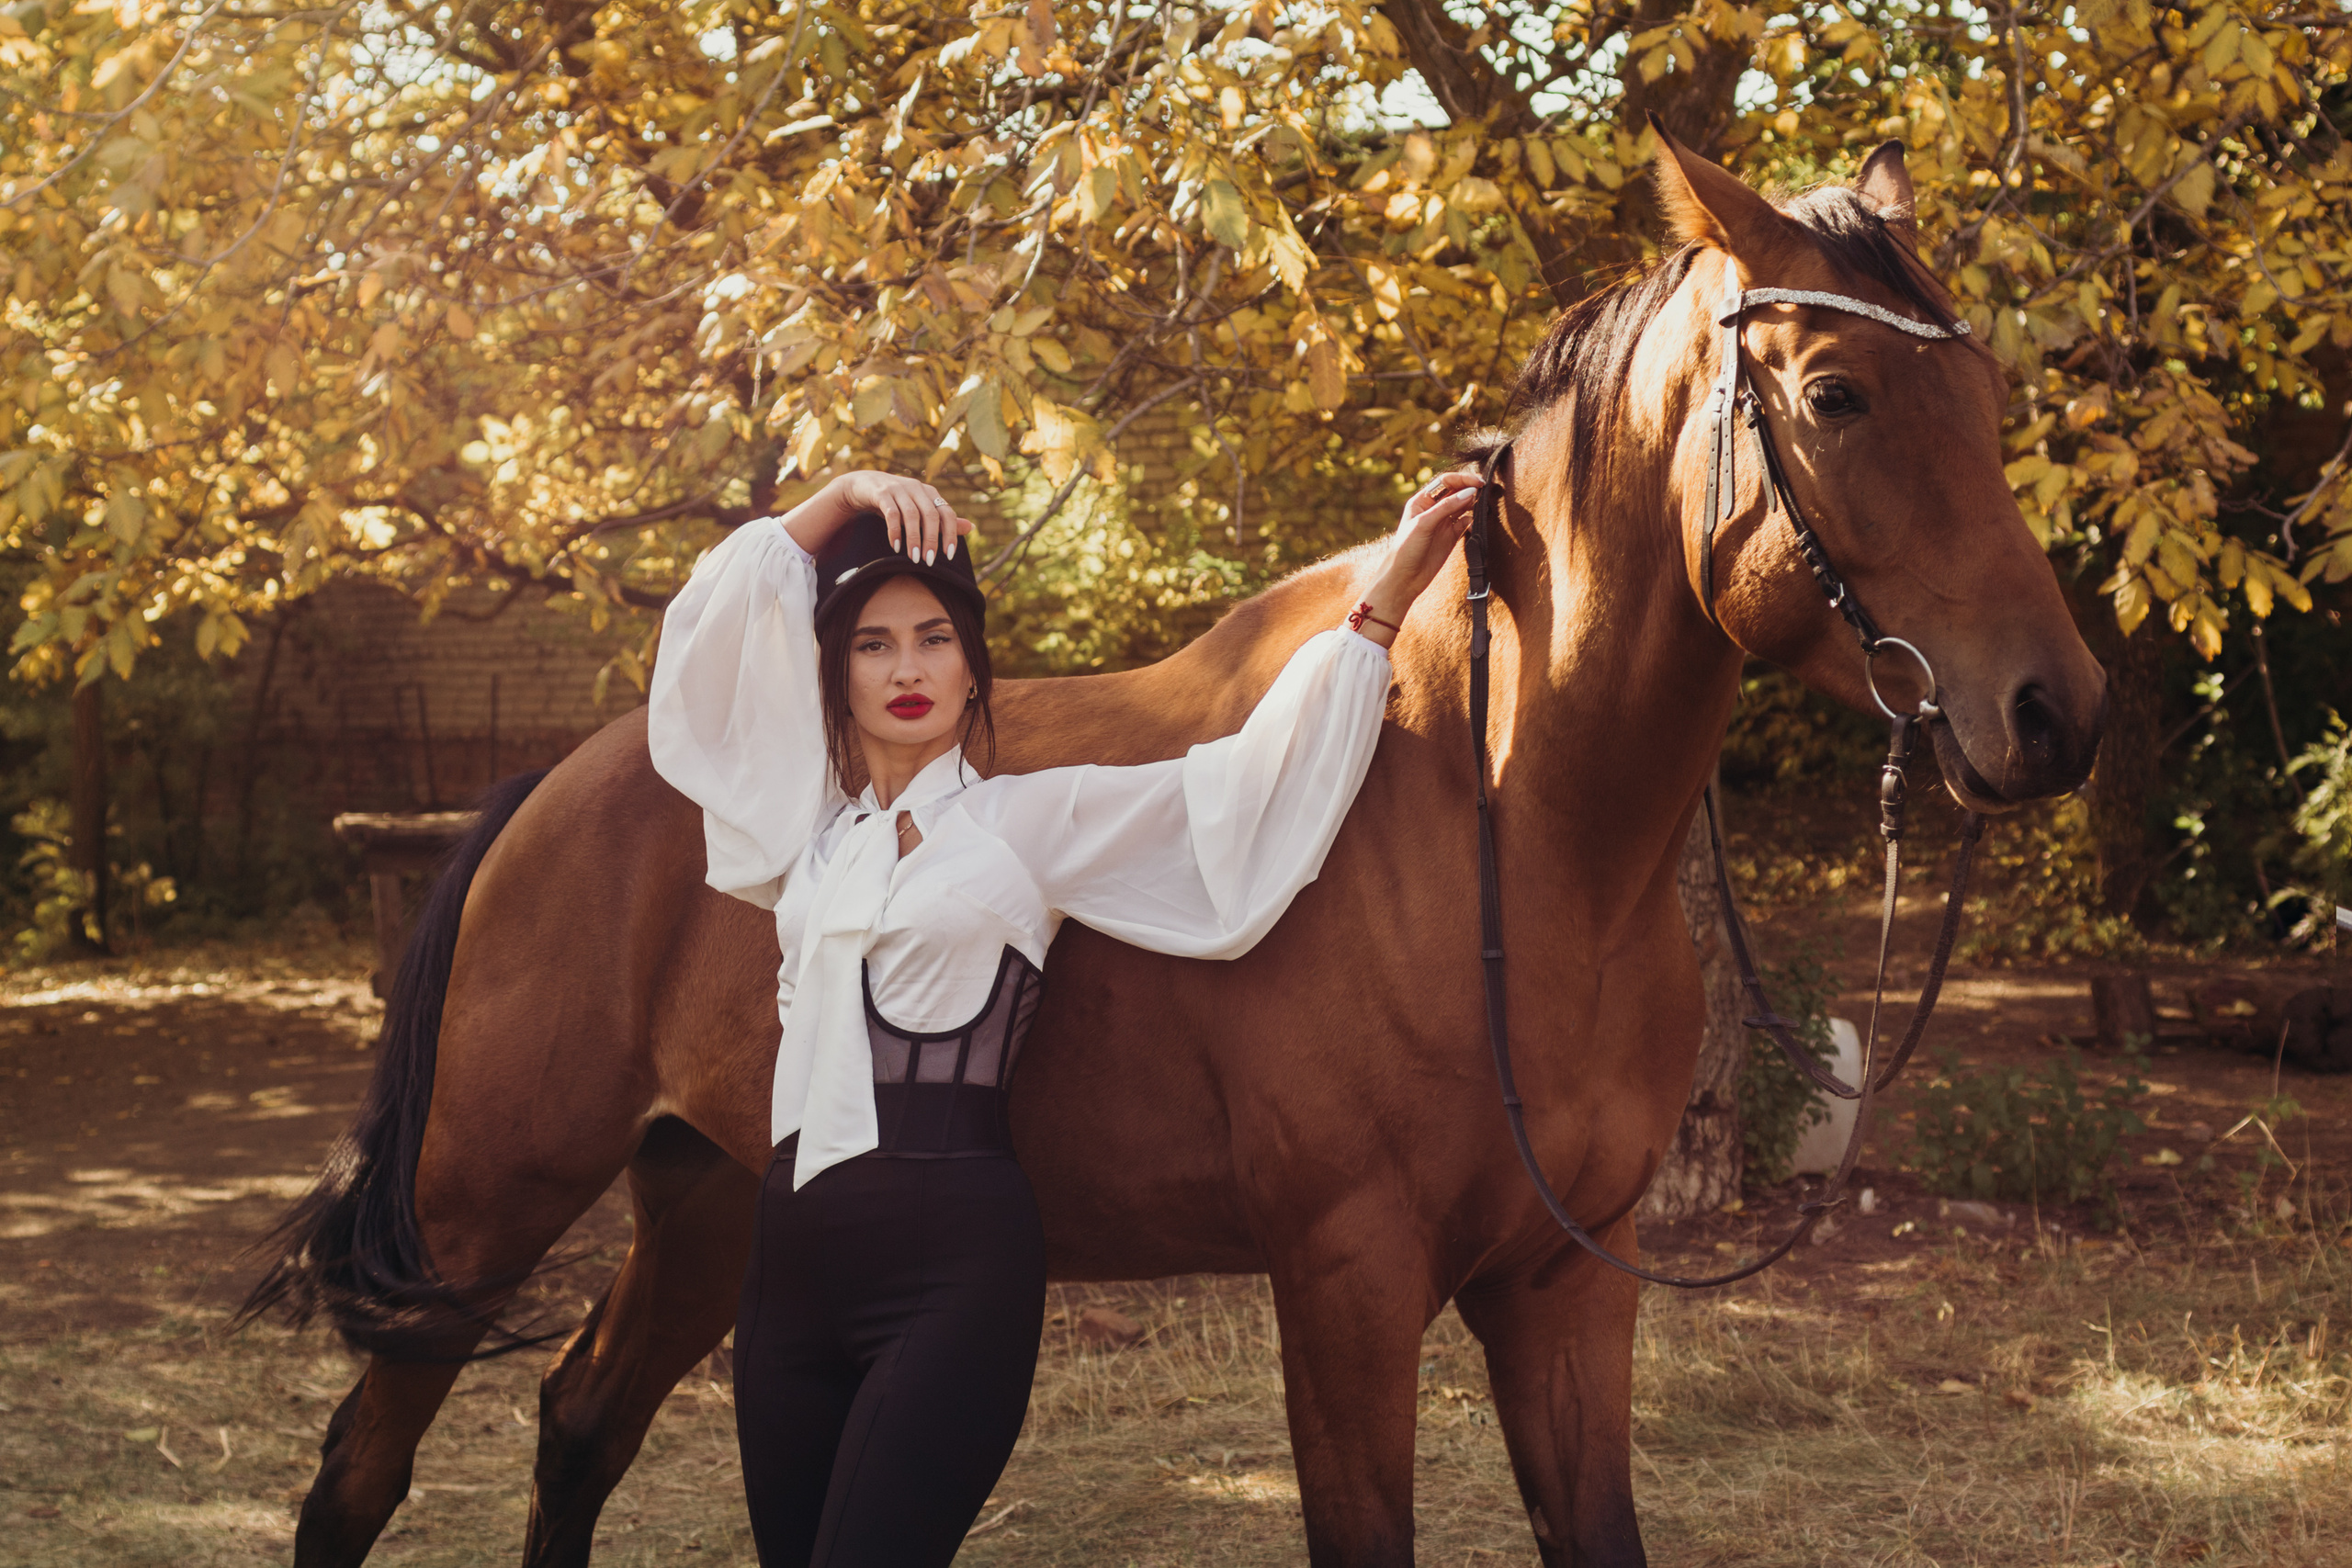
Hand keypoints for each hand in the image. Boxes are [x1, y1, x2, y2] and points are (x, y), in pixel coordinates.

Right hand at [837, 471, 974, 563]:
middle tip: (929, 561)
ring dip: (914, 538)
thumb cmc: (897, 501)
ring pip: (911, 515)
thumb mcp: (920, 509)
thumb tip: (971, 527)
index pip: (947, 513)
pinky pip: (891, 513)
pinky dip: (894, 531)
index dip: (951, 534)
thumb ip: (943, 519)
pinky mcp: (881, 493)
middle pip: (930, 515)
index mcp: (930, 492)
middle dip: (931, 540)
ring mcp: (898, 488)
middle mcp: (917, 488)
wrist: (864, 485)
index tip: (949, 555)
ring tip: (914, 558)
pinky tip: (895, 547)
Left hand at [1344, 472, 1482, 647]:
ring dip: (1474, 502)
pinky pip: (1466, 522)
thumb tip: (1470, 492)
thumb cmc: (1406, 549)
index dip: (1463, 479)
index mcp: (1422, 501)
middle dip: (1470, 488)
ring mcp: (1443, 522)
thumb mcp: (1423, 524)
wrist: (1404, 578)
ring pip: (1463, 506)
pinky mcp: (1451, 536)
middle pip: (1456, 491)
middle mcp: (1433, 509)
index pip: (1446, 481)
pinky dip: (1474, 518)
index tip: (1479, 482)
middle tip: (1486, 489)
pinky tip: (1479, 518)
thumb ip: (1446, 507)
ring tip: (1485, 501)